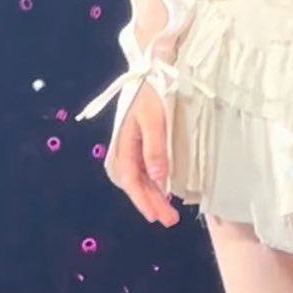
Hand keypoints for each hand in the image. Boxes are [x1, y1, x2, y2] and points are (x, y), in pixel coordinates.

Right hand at [107, 84, 180, 226]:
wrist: (148, 71)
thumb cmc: (150, 92)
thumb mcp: (154, 120)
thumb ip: (155, 149)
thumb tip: (157, 178)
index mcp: (122, 144)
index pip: (130, 179)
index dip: (142, 199)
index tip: (155, 215)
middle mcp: (123, 149)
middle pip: (134, 183)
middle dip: (150, 203)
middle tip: (169, 220)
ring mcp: (130, 147)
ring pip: (138, 179)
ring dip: (151, 196)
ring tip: (167, 213)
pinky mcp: (138, 143)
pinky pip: (142, 170)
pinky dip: (152, 183)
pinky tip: (163, 191)